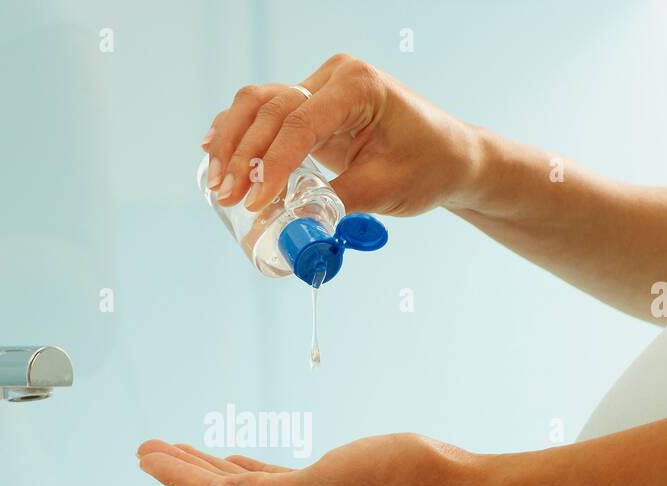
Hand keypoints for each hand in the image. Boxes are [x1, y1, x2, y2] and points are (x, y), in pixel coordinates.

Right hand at [201, 53, 484, 216]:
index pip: (299, 122)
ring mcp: (320, 88)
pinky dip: (240, 133)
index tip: (254, 200)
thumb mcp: (384, 189)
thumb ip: (333, 204)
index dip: (271, 164)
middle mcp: (334, 78)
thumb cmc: (429, 166)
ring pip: (259, 105)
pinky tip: (215, 152)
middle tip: (227, 196)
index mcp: (358, 86)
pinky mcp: (311, 107)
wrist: (451, 157)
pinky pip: (266, 113)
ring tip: (215, 180)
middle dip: (243, 155)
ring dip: (233, 141)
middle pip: (269, 108)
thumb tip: (286, 226)